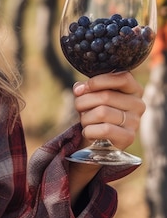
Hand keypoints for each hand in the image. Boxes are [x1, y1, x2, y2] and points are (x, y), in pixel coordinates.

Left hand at [67, 71, 145, 202]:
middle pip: (105, 96)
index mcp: (133, 90)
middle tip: (79, 109)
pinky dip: (88, 130)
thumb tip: (79, 88)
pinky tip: (88, 132)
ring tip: (85, 121)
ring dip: (85, 117)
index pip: (122, 77)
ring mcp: (135, 122)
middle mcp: (138, 104)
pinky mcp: (128, 137)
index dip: (98, 81)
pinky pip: (104, 129)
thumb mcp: (91, 96)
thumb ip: (86, 88)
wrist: (97, 140)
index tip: (82, 88)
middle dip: (83, 102)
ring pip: (101, 112)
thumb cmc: (95, 112)